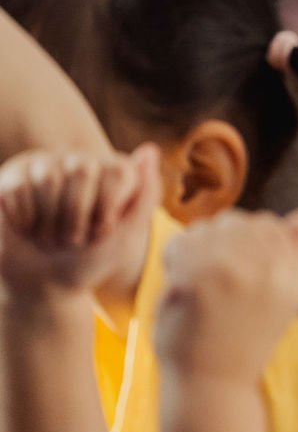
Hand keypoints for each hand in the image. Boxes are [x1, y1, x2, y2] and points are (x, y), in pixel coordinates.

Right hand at [0, 147, 159, 303]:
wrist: (44, 284)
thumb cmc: (90, 260)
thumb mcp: (126, 235)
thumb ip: (146, 195)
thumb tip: (149, 148)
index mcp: (110, 174)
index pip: (115, 170)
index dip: (107, 208)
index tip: (101, 234)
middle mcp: (79, 165)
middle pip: (81, 169)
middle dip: (77, 214)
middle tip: (73, 239)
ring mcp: (44, 170)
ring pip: (47, 178)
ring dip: (49, 220)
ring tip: (50, 236)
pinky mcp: (12, 181)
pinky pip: (16, 187)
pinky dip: (24, 217)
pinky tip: (27, 229)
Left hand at [152, 209, 297, 384]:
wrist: (214, 386)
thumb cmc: (244, 340)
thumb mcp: (284, 300)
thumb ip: (295, 256)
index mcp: (291, 276)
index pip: (269, 224)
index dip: (246, 237)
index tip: (234, 265)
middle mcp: (267, 271)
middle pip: (235, 221)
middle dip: (218, 239)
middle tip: (210, 273)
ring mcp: (231, 273)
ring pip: (205, 229)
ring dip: (195, 248)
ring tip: (196, 278)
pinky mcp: (195, 281)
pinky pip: (181, 246)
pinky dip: (175, 260)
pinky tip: (180, 284)